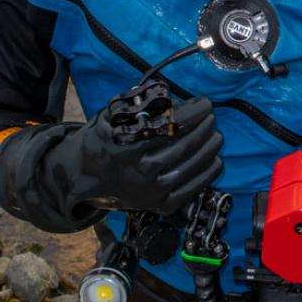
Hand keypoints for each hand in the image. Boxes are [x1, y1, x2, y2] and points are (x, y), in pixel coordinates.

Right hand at [73, 96, 223, 214]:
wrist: (84, 176)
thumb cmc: (103, 139)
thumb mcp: (111, 116)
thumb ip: (139, 104)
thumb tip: (170, 96)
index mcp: (124, 146)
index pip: (166, 127)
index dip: (191, 114)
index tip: (205, 104)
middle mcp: (137, 171)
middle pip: (181, 147)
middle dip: (203, 129)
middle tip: (212, 118)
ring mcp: (150, 192)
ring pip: (188, 168)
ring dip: (208, 149)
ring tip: (216, 135)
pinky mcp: (159, 205)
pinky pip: (191, 190)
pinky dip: (207, 174)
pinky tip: (215, 159)